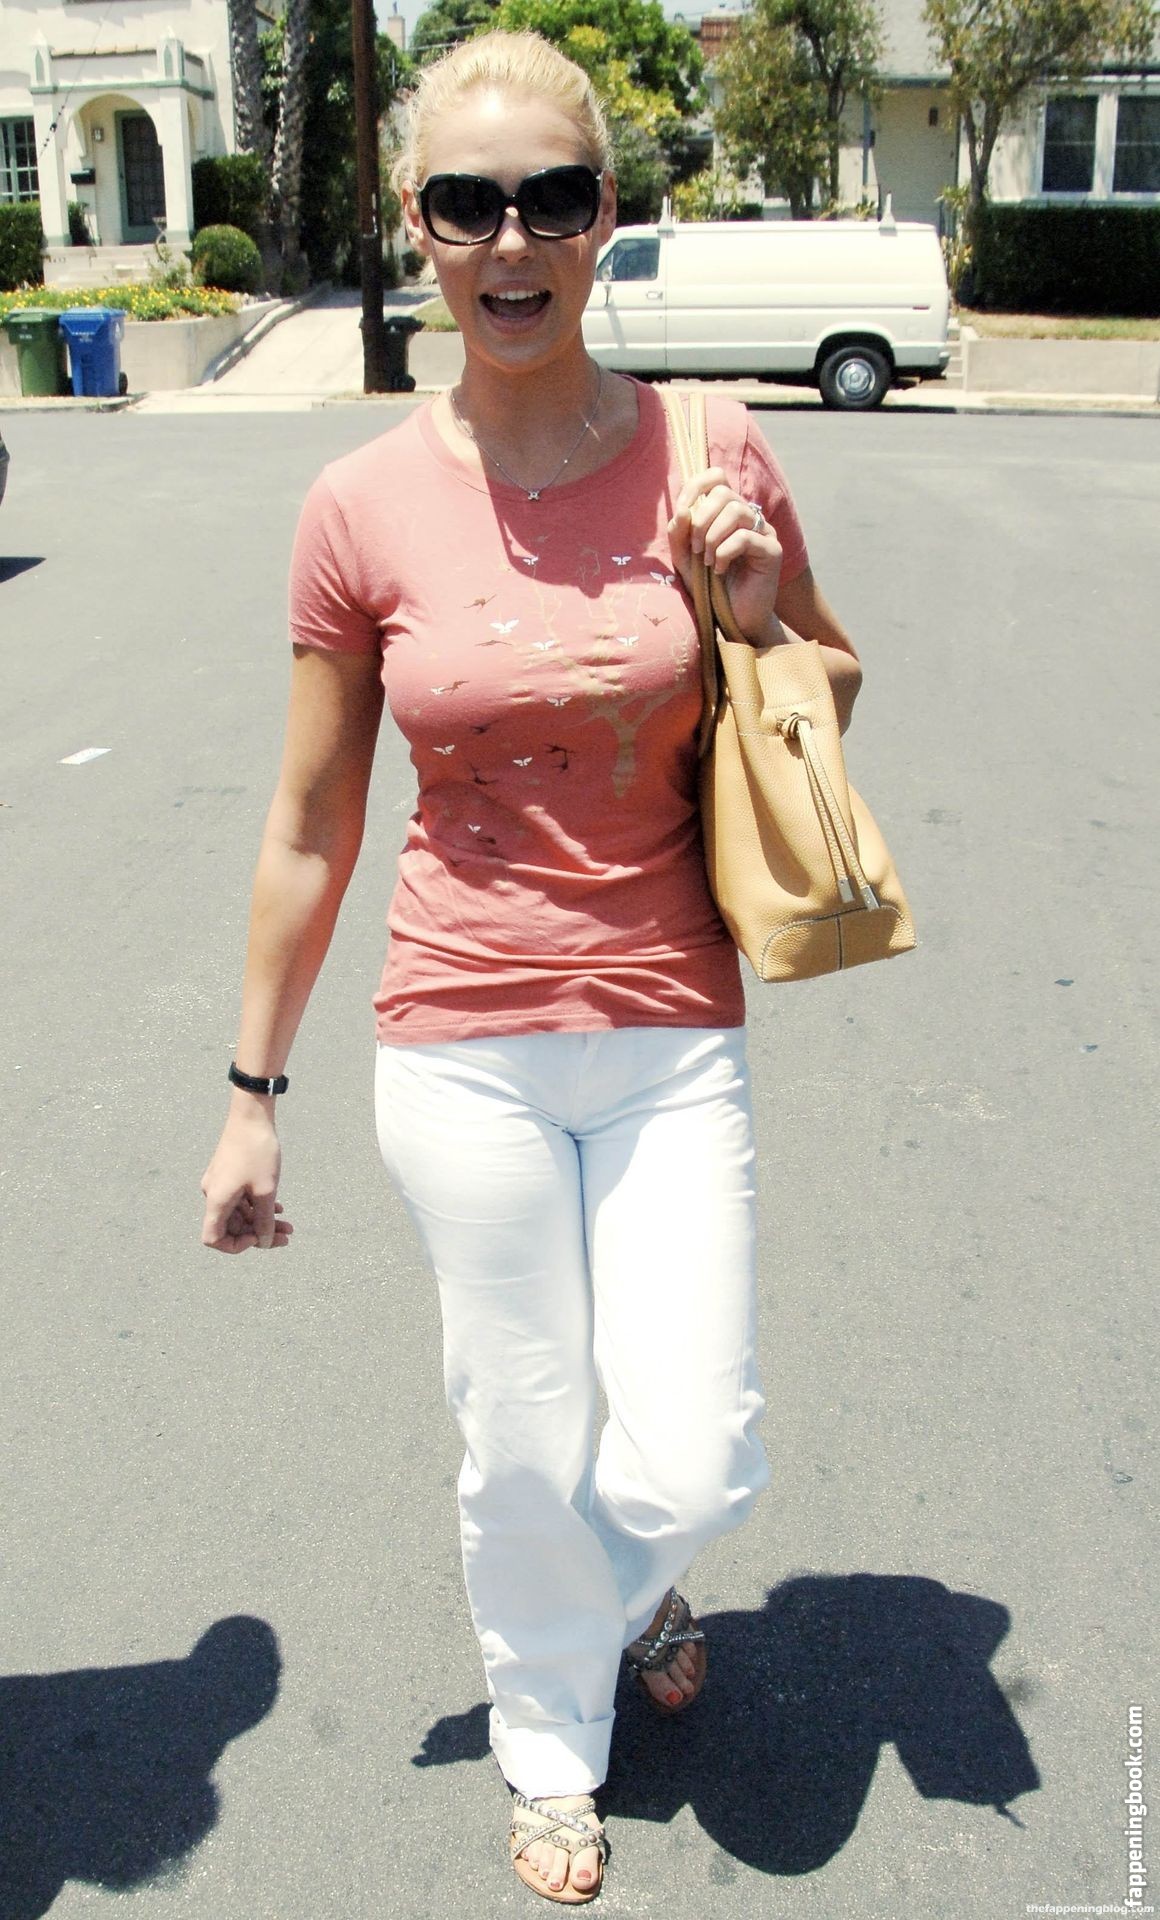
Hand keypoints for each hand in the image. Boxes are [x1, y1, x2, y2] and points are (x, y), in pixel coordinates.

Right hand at [200, 1110, 293, 1253]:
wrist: (252, 1115)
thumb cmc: (258, 1151)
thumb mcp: (266, 1190)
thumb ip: (265, 1220)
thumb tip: (265, 1242)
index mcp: (216, 1200)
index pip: (212, 1238)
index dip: (235, 1245)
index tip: (259, 1237)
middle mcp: (213, 1194)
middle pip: (231, 1226)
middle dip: (259, 1233)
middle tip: (287, 1235)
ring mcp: (220, 1183)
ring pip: (239, 1213)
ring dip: (262, 1220)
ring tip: (288, 1225)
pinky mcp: (228, 1174)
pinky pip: (240, 1199)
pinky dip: (257, 1206)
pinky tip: (278, 1207)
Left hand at [668, 467, 784, 646]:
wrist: (732, 620)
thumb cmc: (709, 589)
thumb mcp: (685, 560)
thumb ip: (679, 534)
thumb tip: (682, 510)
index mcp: (727, 512)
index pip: (716, 477)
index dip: (695, 488)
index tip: (681, 514)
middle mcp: (748, 517)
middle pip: (724, 492)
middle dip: (701, 519)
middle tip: (695, 549)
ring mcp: (763, 531)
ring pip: (736, 511)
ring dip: (712, 536)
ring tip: (705, 561)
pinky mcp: (772, 550)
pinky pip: (745, 537)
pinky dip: (725, 552)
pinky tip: (719, 570)